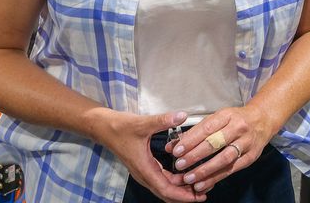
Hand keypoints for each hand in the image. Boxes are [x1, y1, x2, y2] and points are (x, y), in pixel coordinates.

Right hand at [88, 109, 205, 201]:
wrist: (104, 128)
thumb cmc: (121, 127)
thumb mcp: (143, 123)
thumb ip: (163, 120)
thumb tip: (183, 115)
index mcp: (145, 169)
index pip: (166, 190)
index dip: (183, 196)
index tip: (198, 197)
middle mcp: (144, 174)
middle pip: (166, 193)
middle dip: (185, 195)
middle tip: (205, 192)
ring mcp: (144, 172)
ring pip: (164, 187)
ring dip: (180, 189)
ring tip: (199, 185)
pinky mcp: (145, 167)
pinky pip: (161, 179)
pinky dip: (174, 181)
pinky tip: (185, 175)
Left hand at [169, 106, 271, 192]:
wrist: (263, 120)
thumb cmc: (236, 119)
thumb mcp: (218, 118)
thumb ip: (196, 132)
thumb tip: (172, 145)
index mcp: (227, 115)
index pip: (207, 128)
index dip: (191, 140)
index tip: (177, 151)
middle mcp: (238, 128)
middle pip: (215, 143)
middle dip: (195, 155)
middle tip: (180, 165)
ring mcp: (246, 143)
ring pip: (224, 158)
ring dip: (205, 170)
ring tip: (189, 178)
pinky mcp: (251, 156)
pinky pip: (232, 169)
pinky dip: (216, 178)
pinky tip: (203, 184)